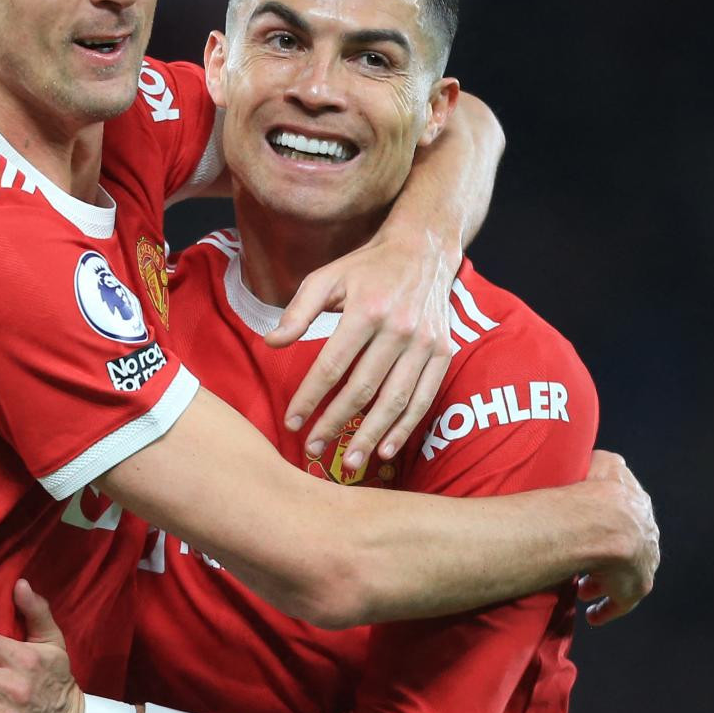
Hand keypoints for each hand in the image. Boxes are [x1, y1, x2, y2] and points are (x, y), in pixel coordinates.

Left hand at [268, 227, 458, 470]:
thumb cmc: (367, 267)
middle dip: (335, 423)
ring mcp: (425, 343)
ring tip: (349, 462)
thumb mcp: (327, 278)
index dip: (310, 398)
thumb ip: (298, 312)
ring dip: (371, 435)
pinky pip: (423, 398)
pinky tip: (385, 449)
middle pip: (363, 389)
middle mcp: (399, 329)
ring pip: (395, 400)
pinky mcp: (442, 353)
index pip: (332, 366)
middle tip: (313, 449)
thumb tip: (271, 343)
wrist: (424, 250)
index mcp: (367, 310)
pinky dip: (405, 427)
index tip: (292, 422)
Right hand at [575, 451, 660, 624]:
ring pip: (623, 576)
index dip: (609, 525)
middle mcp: (646, 537)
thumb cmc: (597, 492)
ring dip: (604, 582)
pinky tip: (592, 615)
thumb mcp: (604, 464)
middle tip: (588, 562)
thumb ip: (605, 463)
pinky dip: (606, 609)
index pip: (628, 517)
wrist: (606, 523)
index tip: (591, 531)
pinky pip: (619, 603)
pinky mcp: (633, 590)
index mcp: (639, 507)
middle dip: (609, 555)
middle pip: (627, 549)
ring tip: (582, 589)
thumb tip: (596, 460)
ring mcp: (642, 565)